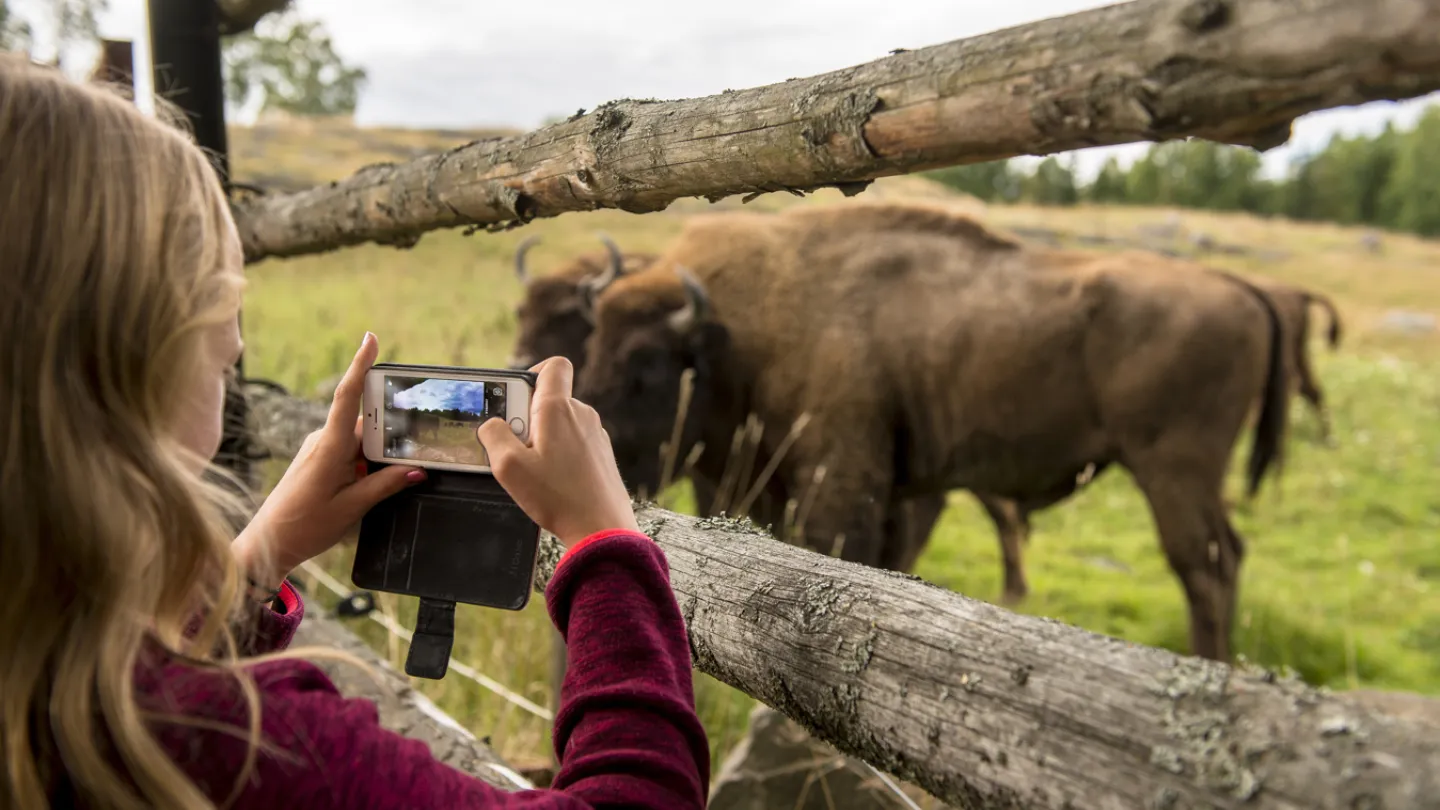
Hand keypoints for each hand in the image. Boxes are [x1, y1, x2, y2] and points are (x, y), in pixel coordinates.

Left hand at [234, 333, 424, 588]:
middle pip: (364, 419)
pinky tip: (375, 477)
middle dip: (390, 426)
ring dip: (378, 449)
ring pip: (358, 437)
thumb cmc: (305, 526)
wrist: (268, 544)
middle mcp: (322, 440)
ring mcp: (318, 448)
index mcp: (329, 447)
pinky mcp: (317, 458)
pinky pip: (349, 449)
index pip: (347, 396)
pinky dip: (366, 457)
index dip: (360, 365)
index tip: (370, 339)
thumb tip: (417, 470)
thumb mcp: (352, 508)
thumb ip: (385, 485)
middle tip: (415, 437)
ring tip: (397, 470)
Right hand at [476, 357, 639, 547]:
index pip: (553, 366)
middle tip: (516, 450)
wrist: (601, 529)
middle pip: (549, 399)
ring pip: (560, 423)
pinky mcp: (601, 455)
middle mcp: (582, 414)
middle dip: (526, 418)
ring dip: (541, 439)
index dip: (531, 373)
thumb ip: (493, 436)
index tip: (515, 399)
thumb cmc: (557, 498)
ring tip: (534, 471)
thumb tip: (492, 424)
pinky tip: (552, 482)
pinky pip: (573, 442)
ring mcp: (595, 435)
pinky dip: (558, 454)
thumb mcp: (509, 467)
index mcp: (559, 409)